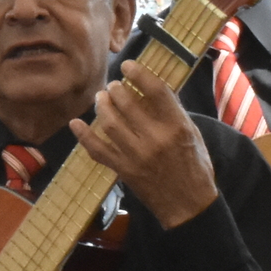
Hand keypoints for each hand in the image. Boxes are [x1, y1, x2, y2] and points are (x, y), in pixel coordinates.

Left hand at [70, 61, 215, 228]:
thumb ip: (173, 112)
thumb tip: (151, 87)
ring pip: (110, 123)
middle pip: (127, 104)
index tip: (128, 66)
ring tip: (101, 98)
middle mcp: (156, 139)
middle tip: (113, 86)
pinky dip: (84, 136)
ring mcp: (137, 156)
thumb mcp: (192, 134)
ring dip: (101, 106)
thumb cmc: (194, 165)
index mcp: (177, 126)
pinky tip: (76, 123)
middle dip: (115, 90)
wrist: (189, 205)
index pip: (156, 91)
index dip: (139, 74)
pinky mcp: (124, 170)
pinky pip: (98, 151)